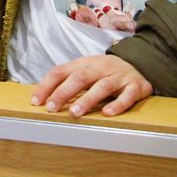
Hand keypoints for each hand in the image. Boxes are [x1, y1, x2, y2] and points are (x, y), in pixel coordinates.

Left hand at [31, 53, 152, 116]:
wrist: (140, 64)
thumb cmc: (106, 72)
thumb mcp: (86, 70)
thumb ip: (67, 80)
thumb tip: (42, 97)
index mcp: (85, 63)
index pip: (61, 71)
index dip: (47, 85)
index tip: (36, 101)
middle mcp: (101, 68)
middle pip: (80, 77)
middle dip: (64, 92)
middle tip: (52, 108)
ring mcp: (119, 77)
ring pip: (102, 86)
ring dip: (87, 100)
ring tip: (75, 113)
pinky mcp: (136, 87)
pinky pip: (127, 96)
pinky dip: (118, 105)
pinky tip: (107, 113)